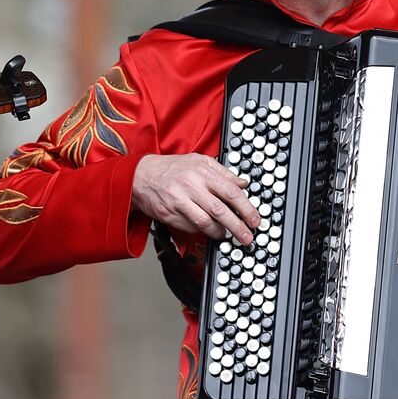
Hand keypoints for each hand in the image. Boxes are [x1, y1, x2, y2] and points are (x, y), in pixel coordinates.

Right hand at [131, 153, 260, 243]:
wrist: (141, 176)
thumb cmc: (172, 169)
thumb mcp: (199, 161)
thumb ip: (222, 172)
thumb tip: (243, 184)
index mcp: (202, 172)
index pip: (231, 192)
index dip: (246, 208)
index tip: (255, 220)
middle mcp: (191, 187)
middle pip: (220, 210)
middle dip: (237, 227)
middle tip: (247, 237)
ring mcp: (180, 202)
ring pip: (205, 223)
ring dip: (219, 232)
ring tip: (226, 235)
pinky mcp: (170, 215)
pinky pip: (191, 227)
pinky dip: (202, 231)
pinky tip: (207, 230)